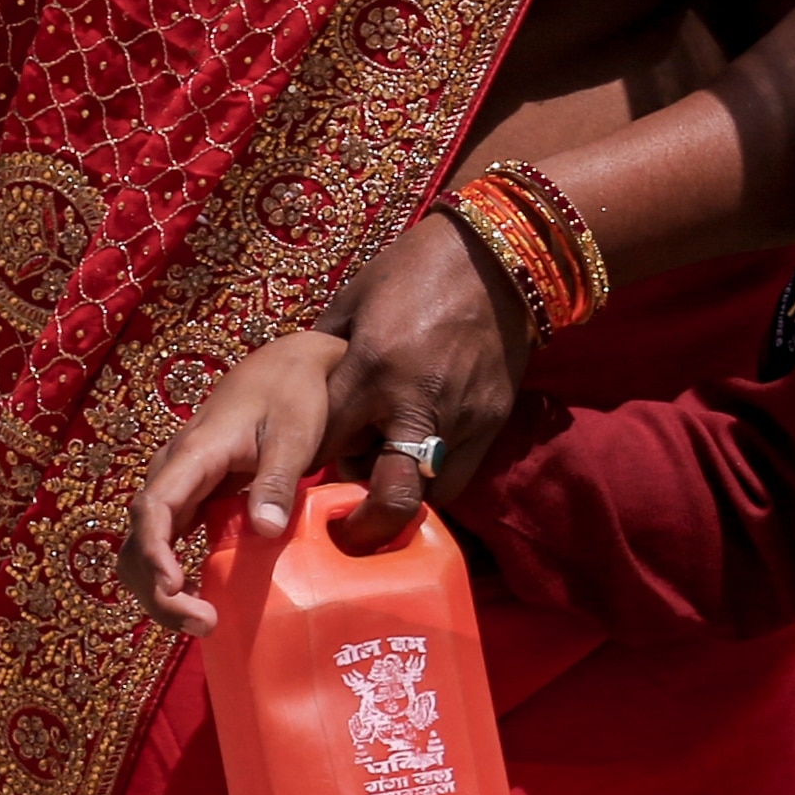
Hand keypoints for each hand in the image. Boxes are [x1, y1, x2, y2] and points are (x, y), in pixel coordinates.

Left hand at [121, 210, 532, 615]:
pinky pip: (459, 471)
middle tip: (343, 538)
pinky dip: (434, 476)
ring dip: (401, 499)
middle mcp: (415, 403)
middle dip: (362, 528)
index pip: (323, 445)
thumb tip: (307, 393)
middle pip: (387, 494)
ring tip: (382, 488)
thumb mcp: (355, 301)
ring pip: (429, 493)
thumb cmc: (415, 267)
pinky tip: (417, 461)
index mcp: (372, 369)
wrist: (500, 255)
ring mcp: (461, 417)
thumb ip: (329, 354)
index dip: (303, 469)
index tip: (293, 480)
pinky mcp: (493, 421)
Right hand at [122, 328, 351, 633]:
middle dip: (156, 588)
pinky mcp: (191, 496)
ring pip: (144, 545)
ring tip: (202, 622)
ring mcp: (178, 485)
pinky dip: (171, 575)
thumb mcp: (294, 431)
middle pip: (138, 538)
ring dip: (160, 589)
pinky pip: (165, 541)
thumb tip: (265, 530)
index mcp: (193, 452)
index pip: (152, 507)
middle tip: (202, 623)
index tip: (174, 586)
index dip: (154, 551)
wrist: (289, 364)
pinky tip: (201, 600)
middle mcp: (173, 471)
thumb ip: (277, 478)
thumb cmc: (293, 392)